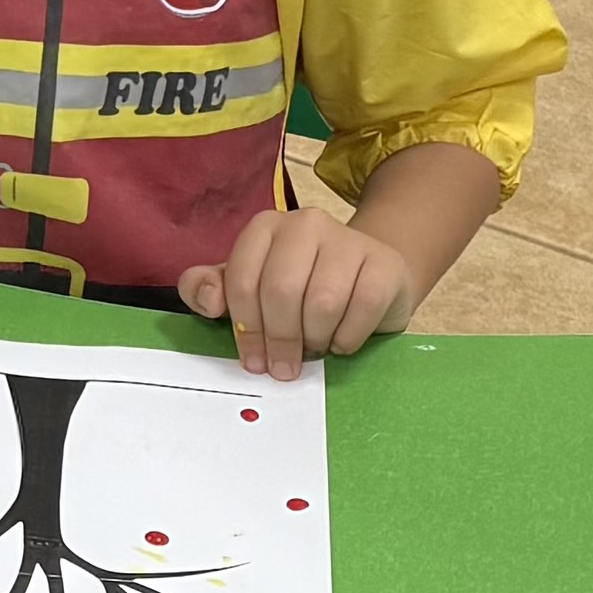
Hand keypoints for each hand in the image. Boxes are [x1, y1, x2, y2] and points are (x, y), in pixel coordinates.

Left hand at [175, 200, 419, 380]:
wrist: (369, 279)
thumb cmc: (303, 288)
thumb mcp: (252, 288)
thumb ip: (212, 291)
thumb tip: (208, 302)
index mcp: (266, 228)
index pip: (242, 281)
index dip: (245, 328)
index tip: (253, 359)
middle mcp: (305, 224)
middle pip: (281, 290)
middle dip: (280, 339)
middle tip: (284, 368)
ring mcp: (348, 239)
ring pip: (322, 302)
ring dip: (316, 338)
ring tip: (316, 347)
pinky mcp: (384, 264)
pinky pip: (362, 309)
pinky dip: (347, 338)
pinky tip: (342, 341)